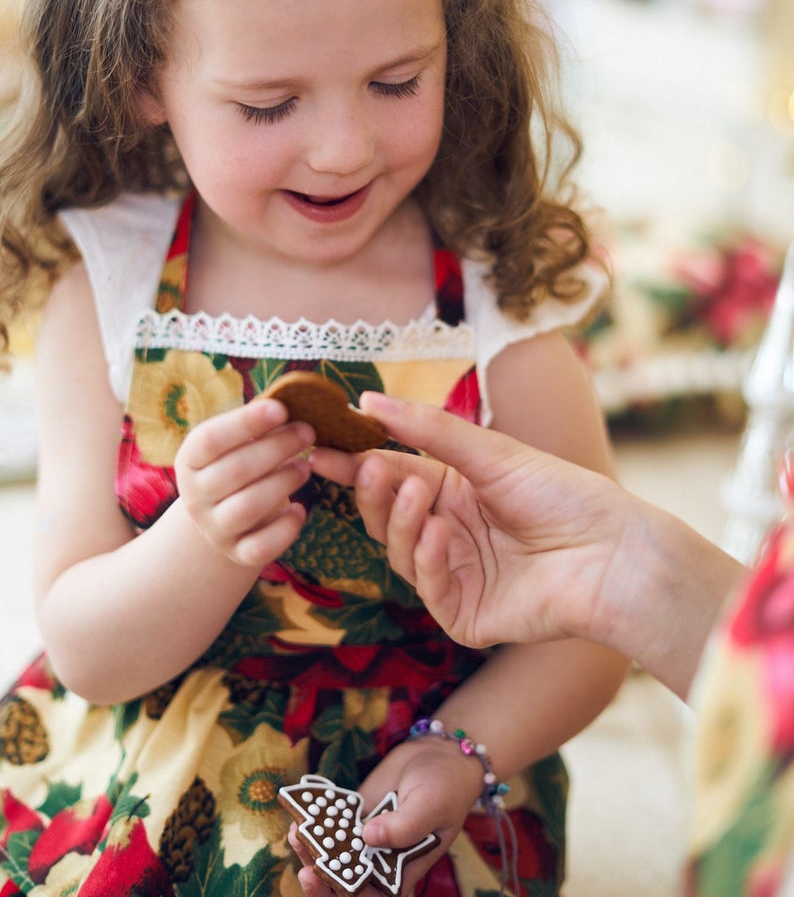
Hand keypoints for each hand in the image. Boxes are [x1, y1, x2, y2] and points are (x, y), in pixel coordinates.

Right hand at [175, 398, 313, 566]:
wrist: (224, 517)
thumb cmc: (239, 463)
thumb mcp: (238, 442)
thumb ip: (258, 424)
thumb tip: (296, 397)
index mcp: (190, 459)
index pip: (210, 439)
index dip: (245, 422)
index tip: (281, 408)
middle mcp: (195, 496)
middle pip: (234, 471)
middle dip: (277, 448)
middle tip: (308, 432)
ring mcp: (214, 528)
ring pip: (247, 508)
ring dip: (283, 483)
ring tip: (306, 467)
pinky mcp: (237, 553)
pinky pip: (260, 548)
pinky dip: (285, 529)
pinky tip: (301, 510)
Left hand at [286, 738, 481, 894]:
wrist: (439, 753)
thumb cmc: (446, 786)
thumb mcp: (431, 805)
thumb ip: (404, 826)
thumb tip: (368, 837)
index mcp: (402, 871)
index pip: (372, 894)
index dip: (349, 894)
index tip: (328, 882)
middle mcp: (380, 861)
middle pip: (347, 879)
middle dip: (323, 879)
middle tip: (306, 870)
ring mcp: (364, 838)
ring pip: (334, 853)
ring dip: (313, 849)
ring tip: (298, 834)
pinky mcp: (354, 816)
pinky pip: (331, 824)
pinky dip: (315, 822)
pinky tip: (301, 815)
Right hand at [312, 394, 633, 649]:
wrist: (612, 552)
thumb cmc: (562, 493)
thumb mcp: (490, 452)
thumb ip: (428, 429)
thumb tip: (368, 400)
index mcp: (453, 491)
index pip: (391, 474)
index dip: (354, 462)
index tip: (317, 448)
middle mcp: (448, 533)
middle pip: (386, 515)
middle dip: (371, 491)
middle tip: (364, 467)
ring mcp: (455, 576)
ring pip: (400, 551)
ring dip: (402, 520)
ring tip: (418, 492)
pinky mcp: (466, 614)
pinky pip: (428, 588)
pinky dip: (428, 558)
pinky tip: (440, 534)